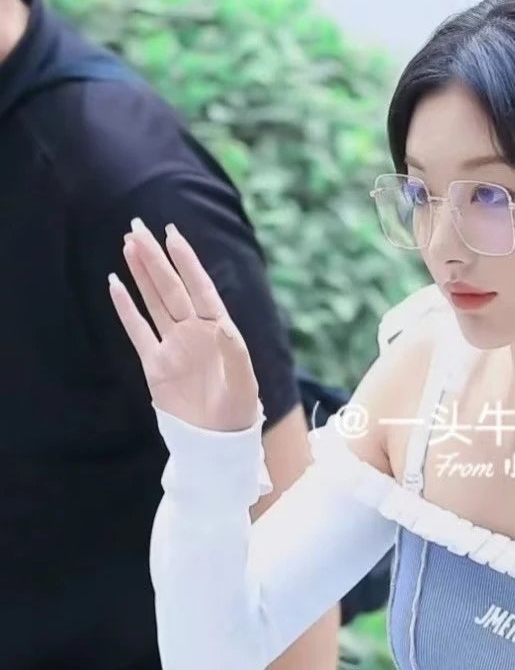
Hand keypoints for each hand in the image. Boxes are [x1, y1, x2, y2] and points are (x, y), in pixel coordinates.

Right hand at [108, 217, 259, 431]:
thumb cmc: (238, 411)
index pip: (200, 289)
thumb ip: (234, 352)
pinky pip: (137, 331)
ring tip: (128, 245)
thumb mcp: (243, 382)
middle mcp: (195, 333)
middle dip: (156, 258)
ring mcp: (174, 346)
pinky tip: (115, 285)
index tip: (172, 235)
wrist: (217, 442)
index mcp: (219, 332)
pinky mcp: (155, 365)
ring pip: (154, 302)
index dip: (186, 262)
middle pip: (172, 289)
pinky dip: (126, 309)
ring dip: (142, 275)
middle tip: (137, 228)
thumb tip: (222, 324)